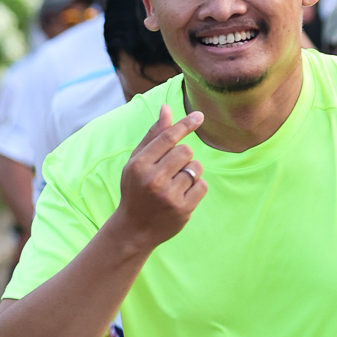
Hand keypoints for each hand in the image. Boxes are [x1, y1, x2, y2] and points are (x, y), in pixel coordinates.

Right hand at [112, 103, 206, 253]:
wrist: (134, 228)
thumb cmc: (136, 189)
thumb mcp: (137, 162)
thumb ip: (153, 136)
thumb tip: (167, 108)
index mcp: (139, 165)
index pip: (168, 138)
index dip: (185, 125)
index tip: (199, 116)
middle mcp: (153, 179)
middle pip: (185, 152)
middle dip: (183, 157)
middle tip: (172, 169)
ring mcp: (169, 196)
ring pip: (196, 168)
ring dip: (191, 172)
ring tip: (176, 183)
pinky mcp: (183, 209)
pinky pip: (202, 185)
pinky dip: (196, 187)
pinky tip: (183, 194)